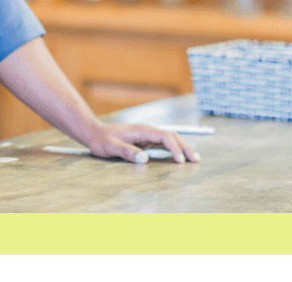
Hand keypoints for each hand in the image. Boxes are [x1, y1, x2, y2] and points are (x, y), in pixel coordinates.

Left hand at [85, 122, 200, 163]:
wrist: (95, 133)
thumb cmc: (102, 140)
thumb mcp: (111, 147)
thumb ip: (127, 152)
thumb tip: (145, 158)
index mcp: (141, 130)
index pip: (163, 136)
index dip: (174, 148)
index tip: (180, 160)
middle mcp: (146, 131)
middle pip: (171, 136)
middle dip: (185, 147)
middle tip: (196, 160)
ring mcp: (147, 136)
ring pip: (170, 139)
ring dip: (182, 148)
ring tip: (194, 159)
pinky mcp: (145, 141)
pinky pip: (163, 144)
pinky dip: (174, 150)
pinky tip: (180, 157)